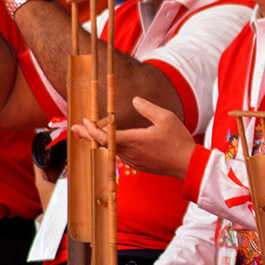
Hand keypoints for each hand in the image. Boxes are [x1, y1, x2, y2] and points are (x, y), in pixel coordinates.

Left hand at [71, 97, 195, 178]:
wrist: (188, 164)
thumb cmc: (178, 141)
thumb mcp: (165, 118)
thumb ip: (148, 108)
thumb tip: (135, 100)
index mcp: (133, 140)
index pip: (104, 137)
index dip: (91, 130)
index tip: (83, 121)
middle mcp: (130, 153)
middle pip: (103, 144)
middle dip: (89, 135)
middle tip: (76, 128)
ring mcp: (134, 161)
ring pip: (112, 149)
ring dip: (102, 140)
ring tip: (92, 132)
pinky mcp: (140, 165)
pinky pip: (122, 154)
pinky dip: (113, 146)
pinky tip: (114, 142)